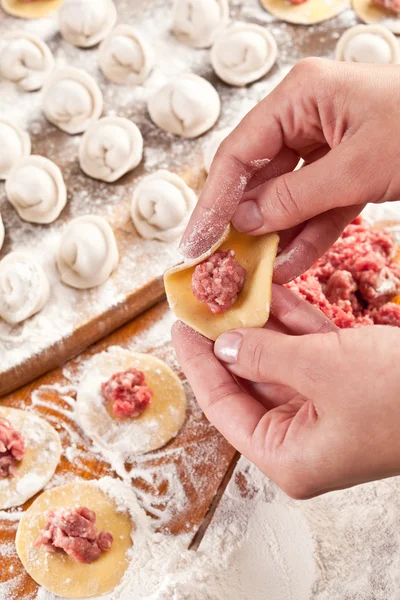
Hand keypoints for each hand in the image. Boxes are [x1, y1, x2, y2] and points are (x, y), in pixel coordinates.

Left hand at [172, 285, 399, 498]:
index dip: (198, 365)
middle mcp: (303, 438)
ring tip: (231, 290)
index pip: (224, 407)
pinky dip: (293, 324)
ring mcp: (325, 411)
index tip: (180, 328)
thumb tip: (225, 345)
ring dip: (260, 326)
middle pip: (248, 382)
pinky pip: (308, 353)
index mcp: (289, 456)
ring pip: (278, 362)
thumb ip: (266, 357)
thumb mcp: (324, 370)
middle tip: (203, 302)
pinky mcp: (347, 386)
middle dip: (228, 339)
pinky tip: (272, 294)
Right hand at [180, 60, 399, 282]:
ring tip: (257, 273)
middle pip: (259, 177)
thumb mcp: (356, 167)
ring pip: (289, 196)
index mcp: (300, 98)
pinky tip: (290, 263)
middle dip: (244, 224)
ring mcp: (329, 144)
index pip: (238, 153)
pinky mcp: (351, 169)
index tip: (198, 241)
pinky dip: (308, 234)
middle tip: (224, 264)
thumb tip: (243, 222)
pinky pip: (320, 206)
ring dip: (276, 236)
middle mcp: (307, 117)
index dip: (214, 201)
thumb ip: (293, 197)